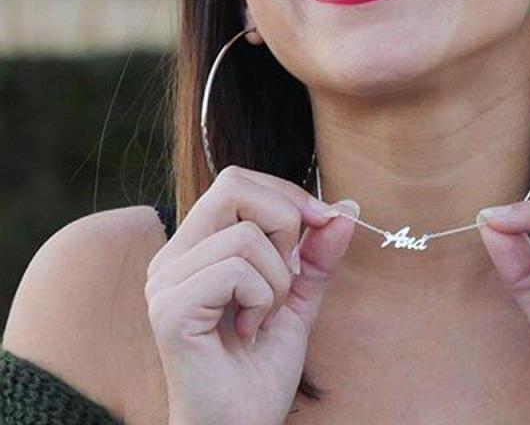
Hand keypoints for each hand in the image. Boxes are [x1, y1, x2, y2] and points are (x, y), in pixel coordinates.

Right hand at [145, 165, 356, 424]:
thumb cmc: (261, 365)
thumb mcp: (299, 294)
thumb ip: (318, 250)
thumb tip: (346, 206)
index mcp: (196, 246)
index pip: (237, 180)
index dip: (286, 194)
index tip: (321, 222)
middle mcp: (172, 256)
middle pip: (233, 186)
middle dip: (284, 223)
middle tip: (287, 273)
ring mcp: (166, 282)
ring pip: (246, 234)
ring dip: (277, 278)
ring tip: (263, 315)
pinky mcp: (171, 310)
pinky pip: (236, 270)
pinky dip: (263, 298)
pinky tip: (250, 331)